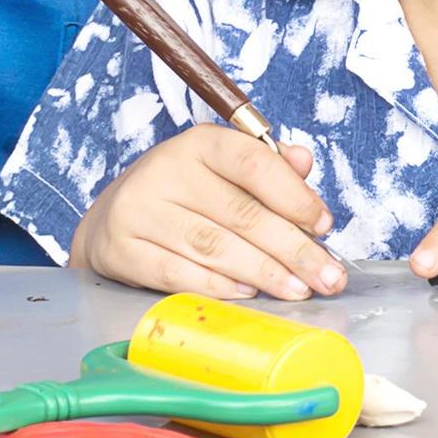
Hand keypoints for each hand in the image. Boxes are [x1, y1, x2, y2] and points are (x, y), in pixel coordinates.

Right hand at [71, 125, 343, 299]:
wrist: (109, 220)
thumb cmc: (184, 193)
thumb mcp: (223, 168)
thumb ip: (268, 165)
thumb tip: (304, 161)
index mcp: (199, 143)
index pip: (253, 163)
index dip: (295, 196)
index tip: (325, 225)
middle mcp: (166, 171)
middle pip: (241, 213)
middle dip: (293, 248)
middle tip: (328, 276)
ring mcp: (140, 211)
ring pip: (214, 247)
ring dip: (264, 273)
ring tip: (298, 290)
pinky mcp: (123, 250)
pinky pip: (178, 274)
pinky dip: (218, 287)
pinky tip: (249, 294)